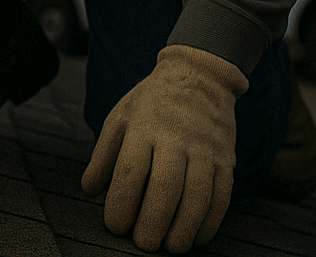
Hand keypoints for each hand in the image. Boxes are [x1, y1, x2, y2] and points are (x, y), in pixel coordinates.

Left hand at [80, 44, 248, 252]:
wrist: (199, 75)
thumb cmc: (152, 101)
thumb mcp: (120, 116)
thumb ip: (103, 154)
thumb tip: (90, 189)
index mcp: (144, 126)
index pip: (131, 171)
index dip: (121, 203)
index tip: (115, 225)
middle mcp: (175, 137)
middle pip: (166, 187)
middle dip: (153, 222)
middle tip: (143, 244)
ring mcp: (204, 148)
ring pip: (197, 195)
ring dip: (184, 227)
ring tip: (171, 247)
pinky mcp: (226, 157)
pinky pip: (222, 194)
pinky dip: (212, 220)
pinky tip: (199, 237)